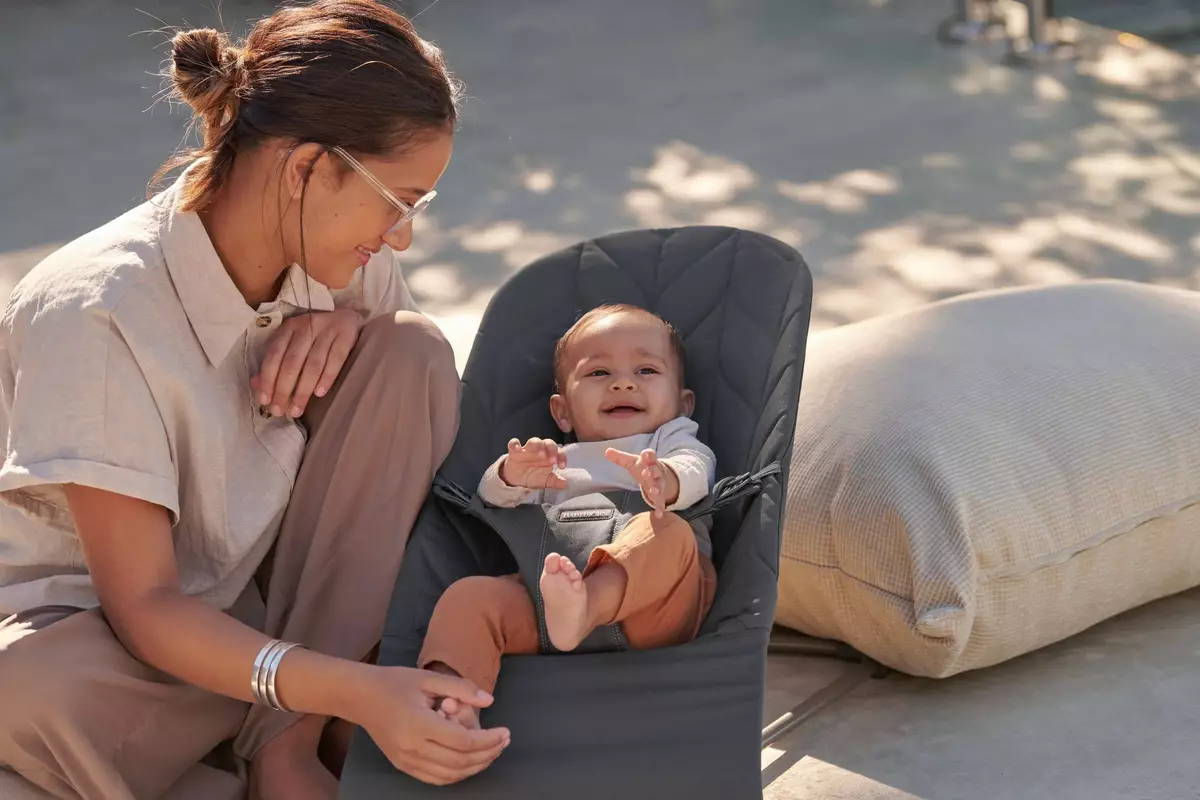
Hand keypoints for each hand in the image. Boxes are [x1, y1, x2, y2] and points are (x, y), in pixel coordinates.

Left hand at [251, 309, 363, 418]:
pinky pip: (335, 359)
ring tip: (297, 409)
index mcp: (289, 328)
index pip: (274, 355)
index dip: (268, 379)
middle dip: (284, 389)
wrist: (349, 318)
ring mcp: (328, 330)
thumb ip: (275, 363)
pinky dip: (327, 377)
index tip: (265, 401)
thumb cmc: (317, 337)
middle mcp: (307, 326)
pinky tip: (320, 393)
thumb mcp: (293, 344)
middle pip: (292, 362)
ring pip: (312, 364)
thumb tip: (257, 386)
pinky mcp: (346, 336)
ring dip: (303, 390)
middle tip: (281, 411)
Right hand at [351, 665, 509, 785]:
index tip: (505, 731)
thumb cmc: (394, 683)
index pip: (463, 741)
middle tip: (504, 741)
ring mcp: (406, 761)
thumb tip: (489, 701)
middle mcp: (412, 748)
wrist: (360, 697)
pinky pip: (436, 778)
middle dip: (488, 754)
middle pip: (460, 762)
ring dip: (476, 766)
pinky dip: (457, 774)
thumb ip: (461, 688)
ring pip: (450, 775)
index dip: (489, 740)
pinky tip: (470, 760)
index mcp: (419, 724)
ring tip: (492, 750)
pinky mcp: (403, 766)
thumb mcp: (428, 678)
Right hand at [499, 437, 566, 489]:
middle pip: (548, 442)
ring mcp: (527, 449)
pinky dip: (514, 444)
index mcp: (549, 455)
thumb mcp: (545, 481)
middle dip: (552, 449)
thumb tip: (565, 484)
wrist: (517, 479)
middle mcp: (540, 450)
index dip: (562, 457)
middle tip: (552, 460)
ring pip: (534, 441)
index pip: (559, 452)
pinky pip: (514, 444)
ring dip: (538, 445)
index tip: (562, 467)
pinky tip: (517, 448)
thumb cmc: (534, 476)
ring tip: (540, 454)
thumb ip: (555, 481)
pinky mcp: (514, 452)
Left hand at [604, 448, 678, 517]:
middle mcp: (656, 472)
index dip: (648, 455)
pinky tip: (659, 515)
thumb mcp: (631, 462)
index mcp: (648, 462)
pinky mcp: (660, 496)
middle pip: (655, 471)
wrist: (661, 476)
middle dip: (651, 472)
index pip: (649, 455)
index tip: (646, 454)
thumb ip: (620, 457)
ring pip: (659, 486)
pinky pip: (661, 502)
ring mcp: (659, 484)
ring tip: (653, 492)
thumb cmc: (643, 467)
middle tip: (646, 473)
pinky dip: (660, 508)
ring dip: (657, 489)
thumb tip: (606, 451)